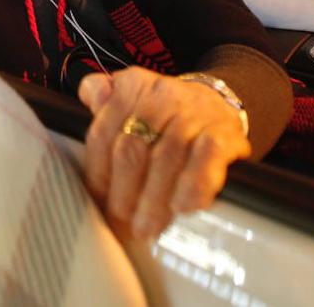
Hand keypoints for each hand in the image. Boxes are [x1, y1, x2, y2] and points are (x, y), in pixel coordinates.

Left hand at [79, 67, 248, 239]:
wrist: (217, 103)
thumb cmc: (164, 111)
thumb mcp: (129, 95)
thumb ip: (99, 93)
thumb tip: (91, 96)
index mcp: (132, 86)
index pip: (103, 134)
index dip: (98, 174)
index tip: (99, 201)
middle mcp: (161, 95)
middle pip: (132, 150)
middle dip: (124, 192)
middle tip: (122, 221)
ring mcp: (193, 115)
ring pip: (165, 160)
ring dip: (153, 201)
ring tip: (146, 227)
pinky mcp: (222, 133)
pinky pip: (205, 161)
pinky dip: (192, 186)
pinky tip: (182, 208)